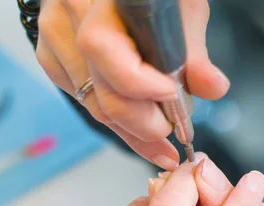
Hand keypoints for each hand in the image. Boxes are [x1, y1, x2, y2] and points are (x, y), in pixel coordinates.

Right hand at [36, 0, 229, 169]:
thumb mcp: (183, 9)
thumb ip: (195, 53)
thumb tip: (213, 88)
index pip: (102, 49)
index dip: (139, 84)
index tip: (172, 95)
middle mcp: (70, 13)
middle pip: (99, 92)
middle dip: (142, 123)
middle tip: (172, 128)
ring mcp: (54, 36)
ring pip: (91, 104)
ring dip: (129, 128)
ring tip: (160, 135)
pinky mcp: (50, 55)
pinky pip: (81, 100)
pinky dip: (112, 116)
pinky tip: (136, 121)